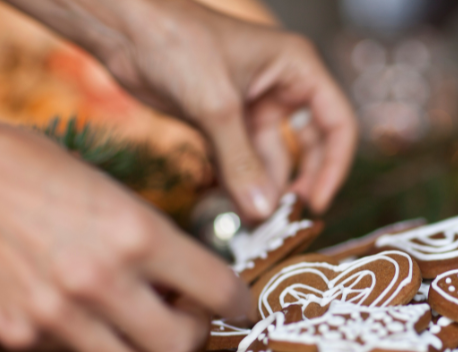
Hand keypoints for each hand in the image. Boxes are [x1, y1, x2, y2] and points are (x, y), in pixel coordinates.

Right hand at [0, 122, 250, 351]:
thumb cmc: (36, 170)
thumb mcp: (115, 194)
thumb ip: (156, 244)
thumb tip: (188, 284)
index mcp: (136, 233)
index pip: (218, 290)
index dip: (240, 304)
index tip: (242, 308)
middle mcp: (101, 279)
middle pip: (178, 346)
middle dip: (193, 333)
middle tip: (189, 316)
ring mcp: (56, 313)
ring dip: (145, 349)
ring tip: (140, 320)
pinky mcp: (19, 333)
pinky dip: (88, 339)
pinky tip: (79, 308)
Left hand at [101, 0, 357, 220]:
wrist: (121, 27)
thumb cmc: (173, 39)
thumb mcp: (215, 106)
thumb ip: (241, 163)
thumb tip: (262, 211)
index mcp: (297, 68)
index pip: (337, 123)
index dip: (334, 166)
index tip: (317, 203)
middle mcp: (282, 87)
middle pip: (311, 145)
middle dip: (300, 180)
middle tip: (288, 216)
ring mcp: (253, 106)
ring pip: (272, 158)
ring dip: (264, 187)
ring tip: (253, 219)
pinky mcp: (225, 121)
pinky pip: (243, 161)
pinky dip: (240, 183)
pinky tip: (236, 205)